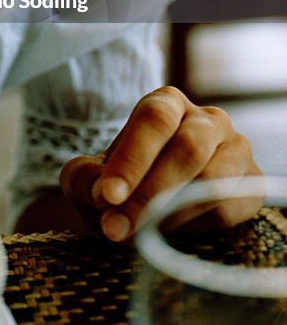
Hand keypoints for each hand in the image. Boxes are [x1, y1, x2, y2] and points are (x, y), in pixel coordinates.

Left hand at [59, 85, 262, 241]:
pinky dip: (194, 227)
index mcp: (166, 102)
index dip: (131, 159)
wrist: (148, 202)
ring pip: (211, 181)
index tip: (109, 195)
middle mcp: (207, 119)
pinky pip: (229, 208)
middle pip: (187, 149)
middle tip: (119, 226)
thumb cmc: (118, 180)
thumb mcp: (87, 175)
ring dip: (170, 214)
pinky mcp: (251, 185)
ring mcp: (235, 150)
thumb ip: (85, 179)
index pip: (153, 120)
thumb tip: (104, 195)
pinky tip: (167, 233)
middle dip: (150, 193)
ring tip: (138, 234)